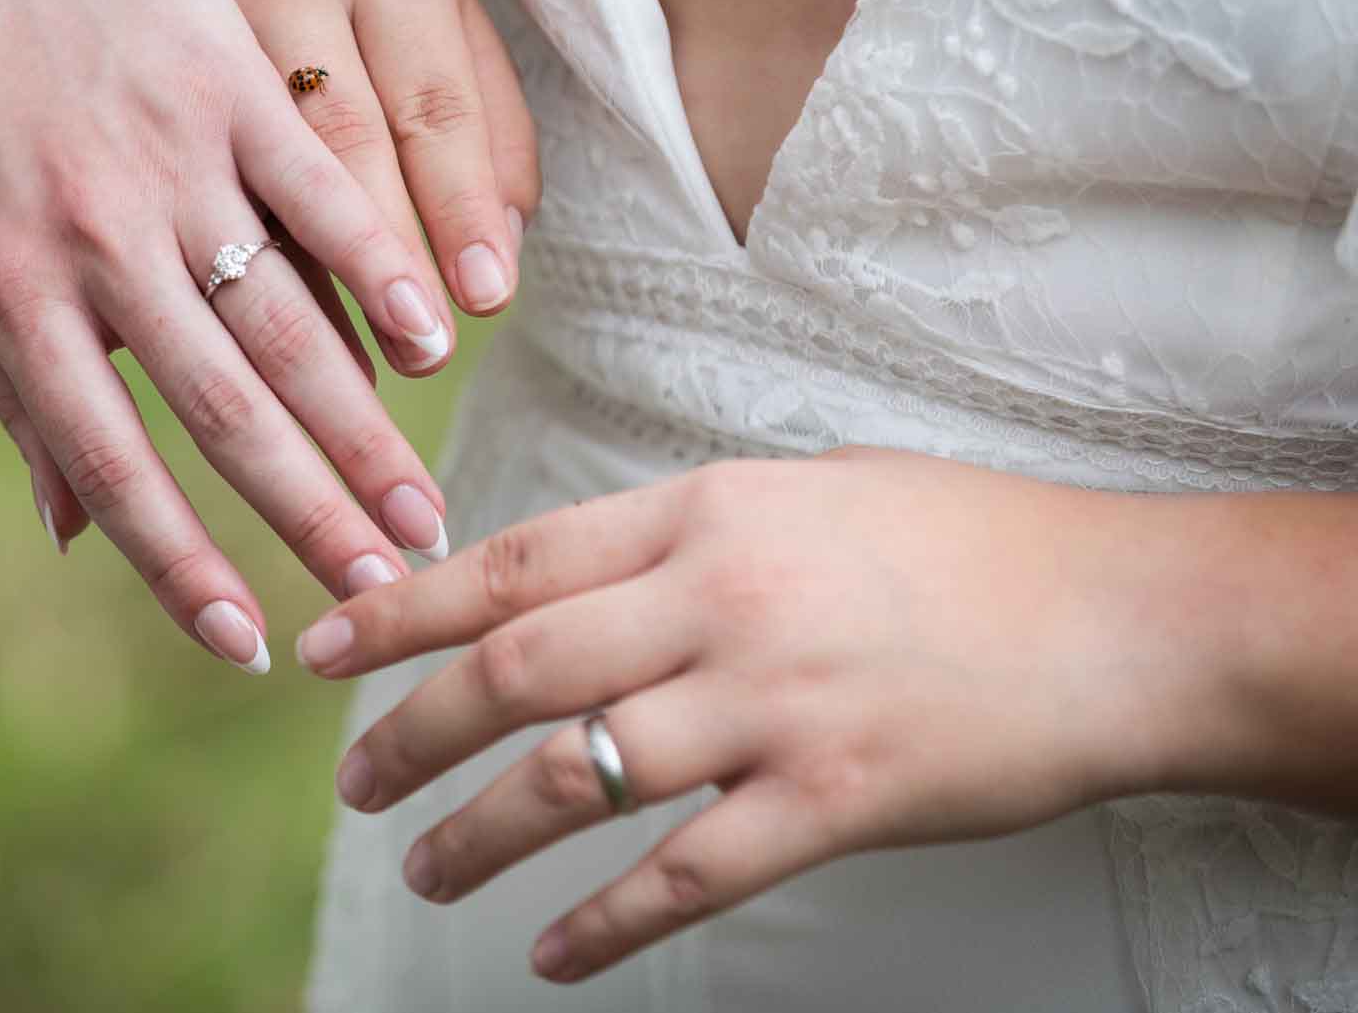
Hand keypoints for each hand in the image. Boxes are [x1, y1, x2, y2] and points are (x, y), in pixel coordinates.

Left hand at [0, 0, 456, 672]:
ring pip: (286, 316)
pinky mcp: (229, 84)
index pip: (108, 459)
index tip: (248, 646)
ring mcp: (169, 157)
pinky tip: (439, 343)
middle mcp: (93, 237)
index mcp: (13, 294)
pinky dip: (383, 270)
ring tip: (423, 512)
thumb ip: (15, 394)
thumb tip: (71, 539)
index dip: (178, 561)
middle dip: (308, 515)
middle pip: (222, 405)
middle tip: (385, 594)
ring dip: (362, 427)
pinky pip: (321, 192)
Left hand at [295, 448, 1178, 979]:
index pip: (513, 561)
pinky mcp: (832, 801)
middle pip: (517, 669)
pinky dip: (603, 923)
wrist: (1120, 618)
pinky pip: (684, 874)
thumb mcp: (808, 492)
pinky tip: (551, 954)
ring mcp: (772, 703)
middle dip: (412, 728)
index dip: (403, 607)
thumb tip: (579, 575)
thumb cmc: (965, 544)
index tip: (327, 646)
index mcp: (705, 512)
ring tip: (423, 868)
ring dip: (479, 832)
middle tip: (353, 779)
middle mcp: (720, 601)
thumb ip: (689, 531)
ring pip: (576, 777)